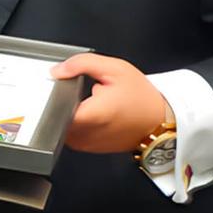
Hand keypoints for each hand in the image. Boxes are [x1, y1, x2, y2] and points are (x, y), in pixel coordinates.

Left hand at [52, 54, 169, 153]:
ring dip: (66, 114)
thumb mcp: (114, 68)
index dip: (52, 96)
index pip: (54, 110)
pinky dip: (74, 124)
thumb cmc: (142, 96)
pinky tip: (88, 113)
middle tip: (76, 92)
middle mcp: (88, 134)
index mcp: (93, 115)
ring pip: (60, 127)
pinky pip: (70, 135)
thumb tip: (57, 70)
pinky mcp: (89, 148)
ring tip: (85, 103)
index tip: (60, 87)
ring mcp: (88, 144)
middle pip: (54, 118)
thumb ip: (81, 64)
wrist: (161, 118)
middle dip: (60, 103)